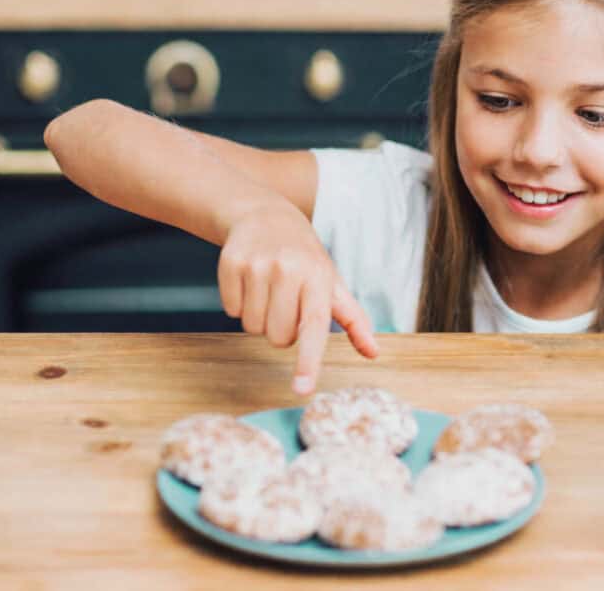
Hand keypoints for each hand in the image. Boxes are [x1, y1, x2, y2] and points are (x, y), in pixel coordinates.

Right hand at [217, 203, 377, 394]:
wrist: (267, 216)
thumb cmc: (306, 258)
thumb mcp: (332, 283)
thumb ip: (353, 320)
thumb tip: (373, 352)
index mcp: (318, 278)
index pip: (314, 327)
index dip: (308, 360)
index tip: (302, 389)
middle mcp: (288, 270)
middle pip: (278, 337)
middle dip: (282, 331)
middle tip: (287, 303)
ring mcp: (258, 265)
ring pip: (252, 327)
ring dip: (260, 318)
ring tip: (269, 291)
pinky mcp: (231, 262)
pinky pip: (230, 310)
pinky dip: (238, 304)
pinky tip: (250, 282)